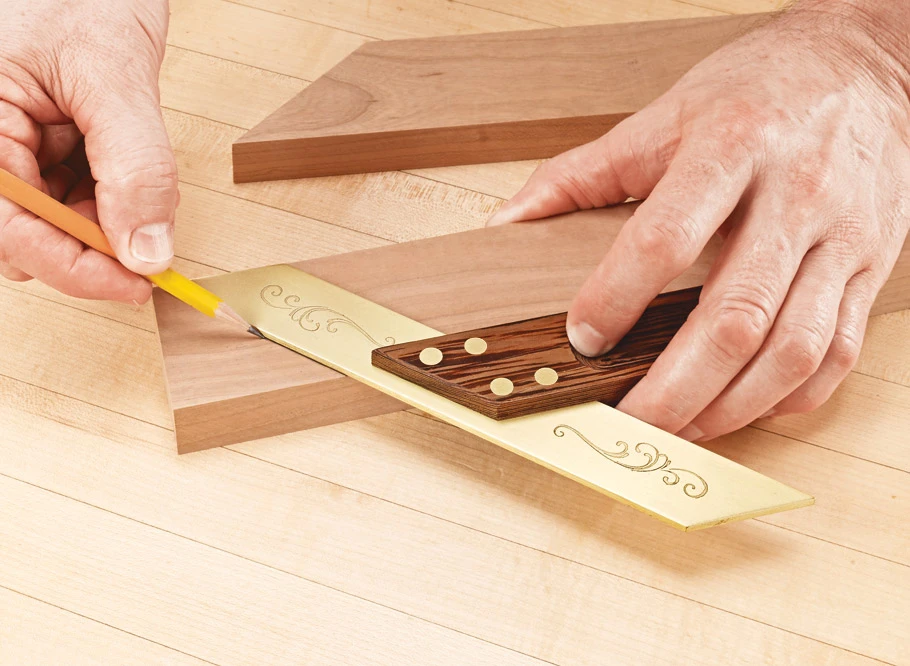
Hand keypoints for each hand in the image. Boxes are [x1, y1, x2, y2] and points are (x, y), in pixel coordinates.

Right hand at [0, 0, 175, 301]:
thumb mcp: (109, 75)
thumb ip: (133, 167)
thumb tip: (146, 251)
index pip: (11, 233)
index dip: (74, 269)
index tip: (136, 285)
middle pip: (30, 237)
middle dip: (94, 245)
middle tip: (150, 245)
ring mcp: (15, 150)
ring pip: (58, 223)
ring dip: (107, 222)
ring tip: (138, 182)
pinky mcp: (43, 147)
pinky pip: (76, 196)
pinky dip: (113, 199)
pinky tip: (130, 173)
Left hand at [487, 1, 909, 439]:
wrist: (866, 65)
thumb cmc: (759, 90)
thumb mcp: (664, 114)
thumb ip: (580, 172)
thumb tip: (508, 221)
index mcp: (732, 147)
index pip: (666, 237)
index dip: (616, 297)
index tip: (582, 340)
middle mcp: (795, 196)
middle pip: (735, 316)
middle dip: (675, 388)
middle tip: (629, 420)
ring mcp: (842, 238)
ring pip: (793, 350)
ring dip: (731, 407)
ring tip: (680, 428)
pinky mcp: (871, 268)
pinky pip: (840, 353)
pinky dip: (788, 397)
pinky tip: (743, 407)